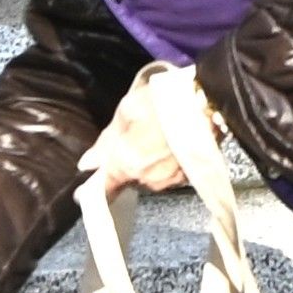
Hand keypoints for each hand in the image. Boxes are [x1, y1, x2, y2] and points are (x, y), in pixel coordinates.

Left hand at [79, 62, 212, 199]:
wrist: (210, 100)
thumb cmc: (165, 100)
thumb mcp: (127, 112)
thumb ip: (106, 142)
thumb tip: (87, 163)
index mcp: (127, 165)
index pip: (103, 189)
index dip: (91, 191)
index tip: (83, 192)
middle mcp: (149, 180)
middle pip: (130, 179)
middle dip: (129, 163)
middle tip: (135, 136)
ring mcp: (173, 180)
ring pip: (152, 176)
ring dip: (151, 161)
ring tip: (159, 134)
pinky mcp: (193, 175)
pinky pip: (172, 172)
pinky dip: (170, 160)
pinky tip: (175, 140)